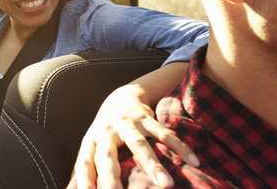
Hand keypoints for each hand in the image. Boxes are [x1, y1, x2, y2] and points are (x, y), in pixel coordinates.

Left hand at [67, 82, 197, 188]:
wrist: (121, 97)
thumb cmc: (105, 132)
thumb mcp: (91, 148)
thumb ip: (83, 171)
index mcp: (90, 142)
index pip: (84, 165)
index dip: (84, 181)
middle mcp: (106, 132)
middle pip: (107, 158)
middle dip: (111, 178)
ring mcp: (126, 124)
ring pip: (140, 145)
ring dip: (153, 166)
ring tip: (166, 186)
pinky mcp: (146, 117)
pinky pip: (164, 133)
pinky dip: (179, 147)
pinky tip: (193, 160)